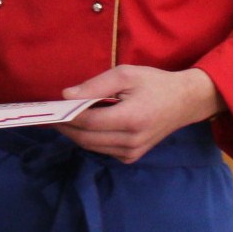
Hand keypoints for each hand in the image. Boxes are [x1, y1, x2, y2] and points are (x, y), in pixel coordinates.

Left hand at [56, 65, 223, 162]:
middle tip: (48, 115)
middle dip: (65, 127)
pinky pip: (102, 149)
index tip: (48, 108)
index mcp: (131, 119)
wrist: (184, 102)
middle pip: (85, 138)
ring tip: (62, 117)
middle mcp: (131, 141)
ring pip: (91, 146)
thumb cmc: (154, 83)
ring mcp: (132, 152)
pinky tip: (84, 124)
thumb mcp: (125, 74)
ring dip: (74, 133)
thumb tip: (66, 95)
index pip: (87, 122)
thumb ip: (95, 85)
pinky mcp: (132, 157)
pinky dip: (89, 138)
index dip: (65, 116)